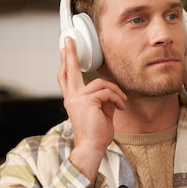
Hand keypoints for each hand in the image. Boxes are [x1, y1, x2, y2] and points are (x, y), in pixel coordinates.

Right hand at [58, 37, 126, 181]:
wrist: (92, 147)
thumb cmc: (96, 134)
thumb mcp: (100, 112)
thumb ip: (101, 99)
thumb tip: (110, 92)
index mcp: (73, 100)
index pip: (66, 78)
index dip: (65, 63)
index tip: (64, 49)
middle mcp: (72, 97)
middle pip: (68, 71)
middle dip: (70, 53)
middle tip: (69, 40)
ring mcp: (78, 98)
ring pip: (100, 83)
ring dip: (115, 92)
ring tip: (121, 103)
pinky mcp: (87, 101)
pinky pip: (107, 92)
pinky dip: (117, 99)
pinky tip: (120, 107)